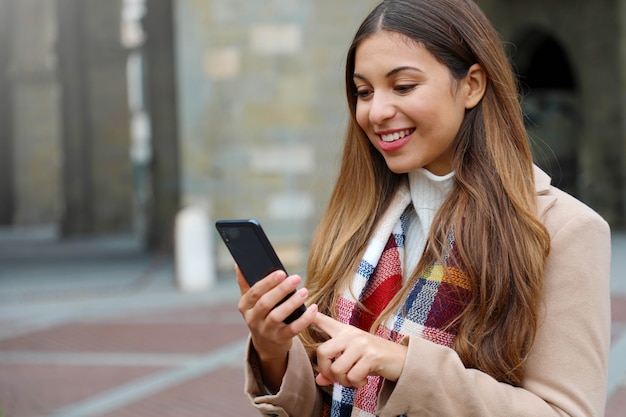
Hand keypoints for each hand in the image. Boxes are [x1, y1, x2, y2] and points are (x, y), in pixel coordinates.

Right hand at [236, 265, 316, 391]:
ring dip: (291, 303)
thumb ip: (245, 283)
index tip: (281, 272)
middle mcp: (253, 319)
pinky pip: (292, 329)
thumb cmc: (261, 315)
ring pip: (277, 316)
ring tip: (304, 292)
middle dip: (281, 290)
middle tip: (296, 278)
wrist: (266, 344)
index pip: (254, 292)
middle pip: (265, 303)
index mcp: (245, 306)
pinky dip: (304, 319)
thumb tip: (239, 264)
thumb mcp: (250, 302)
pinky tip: (313, 308)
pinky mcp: (279, 339)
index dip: (268, 282)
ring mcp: (265, 331)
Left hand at [313, 312, 406, 387]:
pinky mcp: (371, 356)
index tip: (301, 308)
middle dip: (325, 370)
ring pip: (337, 368)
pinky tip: (363, 380)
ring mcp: (361, 344)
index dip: (309, 316)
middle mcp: (351, 334)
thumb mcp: (352, 359)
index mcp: (344, 331)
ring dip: (343, 381)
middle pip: (322, 352)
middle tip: (336, 377)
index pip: (323, 320)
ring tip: (352, 379)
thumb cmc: (373, 358)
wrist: (400, 359)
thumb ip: (334, 368)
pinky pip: (352, 376)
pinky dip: (355, 384)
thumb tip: (319, 381)